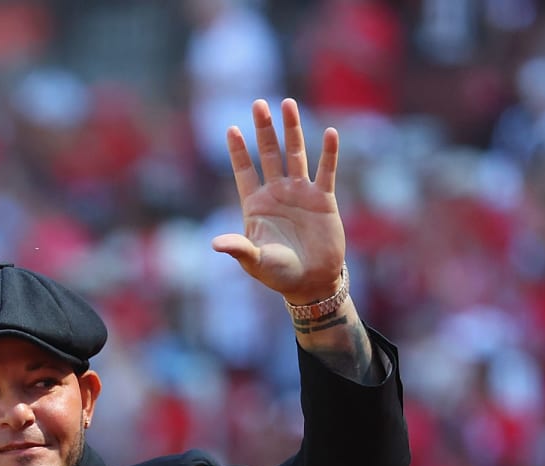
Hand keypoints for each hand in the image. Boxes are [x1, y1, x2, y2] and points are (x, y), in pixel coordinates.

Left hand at [212, 98, 344, 304]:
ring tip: (288, 104)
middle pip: (268, 154)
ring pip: (295, 154)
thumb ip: (238, 249)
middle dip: (264, 129)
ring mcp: (300, 193)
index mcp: (256, 205)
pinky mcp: (323, 199)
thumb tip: (215, 244)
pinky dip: (328, 153)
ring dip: (292, 130)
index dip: (238, 151)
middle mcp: (277, 193)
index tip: (231, 128)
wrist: (311, 282)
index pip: (244, 171)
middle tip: (258, 104)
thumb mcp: (255, 262)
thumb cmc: (279, 274)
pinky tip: (329, 133)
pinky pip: (326, 171)